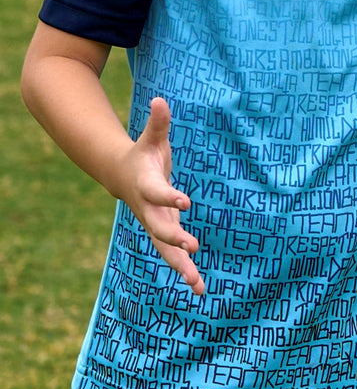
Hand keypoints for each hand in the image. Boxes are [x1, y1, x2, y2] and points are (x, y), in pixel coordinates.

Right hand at [111, 97, 204, 295]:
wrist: (124, 176)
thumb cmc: (143, 154)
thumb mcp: (150, 138)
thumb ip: (157, 122)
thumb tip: (161, 100)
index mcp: (147, 187)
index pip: (159, 193)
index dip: (171, 196)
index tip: (187, 201)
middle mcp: (149, 211)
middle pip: (160, 228)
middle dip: (175, 239)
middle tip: (192, 247)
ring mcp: (156, 224)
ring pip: (166, 250)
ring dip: (182, 266)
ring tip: (198, 284)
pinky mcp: (164, 233)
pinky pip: (174, 255)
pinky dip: (186, 270)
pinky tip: (200, 288)